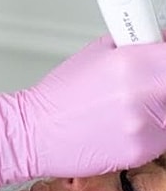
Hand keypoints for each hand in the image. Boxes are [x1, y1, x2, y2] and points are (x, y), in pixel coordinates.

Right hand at [0, 34, 165, 183]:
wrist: (37, 132)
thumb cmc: (61, 94)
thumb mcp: (96, 52)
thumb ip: (134, 44)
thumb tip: (156, 39)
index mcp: (130, 63)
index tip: (161, 56)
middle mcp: (140, 94)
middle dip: (162, 79)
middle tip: (150, 78)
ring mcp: (144, 126)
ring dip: (160, 103)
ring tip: (134, 101)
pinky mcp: (143, 151)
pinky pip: (163, 135)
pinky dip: (152, 128)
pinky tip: (128, 121)